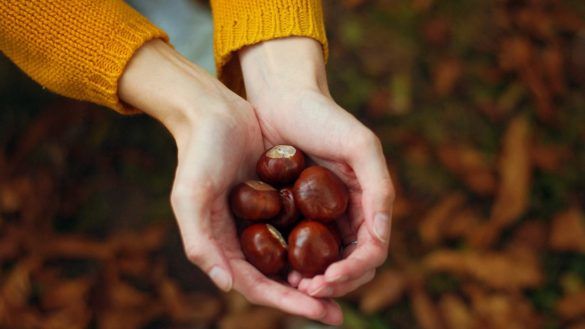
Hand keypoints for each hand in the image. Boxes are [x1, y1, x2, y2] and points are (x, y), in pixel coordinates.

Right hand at [118, 39, 341, 323]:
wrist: (213, 113)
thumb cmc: (198, 154)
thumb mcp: (190, 197)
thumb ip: (201, 242)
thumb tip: (226, 286)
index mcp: (224, 246)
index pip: (258, 287)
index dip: (289, 304)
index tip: (322, 312)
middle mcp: (245, 240)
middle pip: (280, 280)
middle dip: (309, 299)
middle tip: (339, 314)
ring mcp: (264, 220)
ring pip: (294, 259)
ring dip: (318, 276)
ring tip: (347, 285)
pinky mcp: (280, 200)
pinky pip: (303, 228)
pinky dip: (320, 243)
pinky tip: (345, 248)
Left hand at [240, 37, 394, 297]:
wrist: (283, 98)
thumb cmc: (324, 117)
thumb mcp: (360, 146)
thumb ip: (379, 188)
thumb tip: (381, 236)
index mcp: (368, 203)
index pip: (371, 251)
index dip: (353, 270)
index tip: (327, 279)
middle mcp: (347, 214)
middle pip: (350, 264)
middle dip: (334, 283)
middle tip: (308, 289)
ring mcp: (320, 215)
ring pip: (323, 262)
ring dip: (313, 280)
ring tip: (293, 284)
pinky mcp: (293, 212)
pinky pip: (297, 246)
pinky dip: (293, 263)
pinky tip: (278, 267)